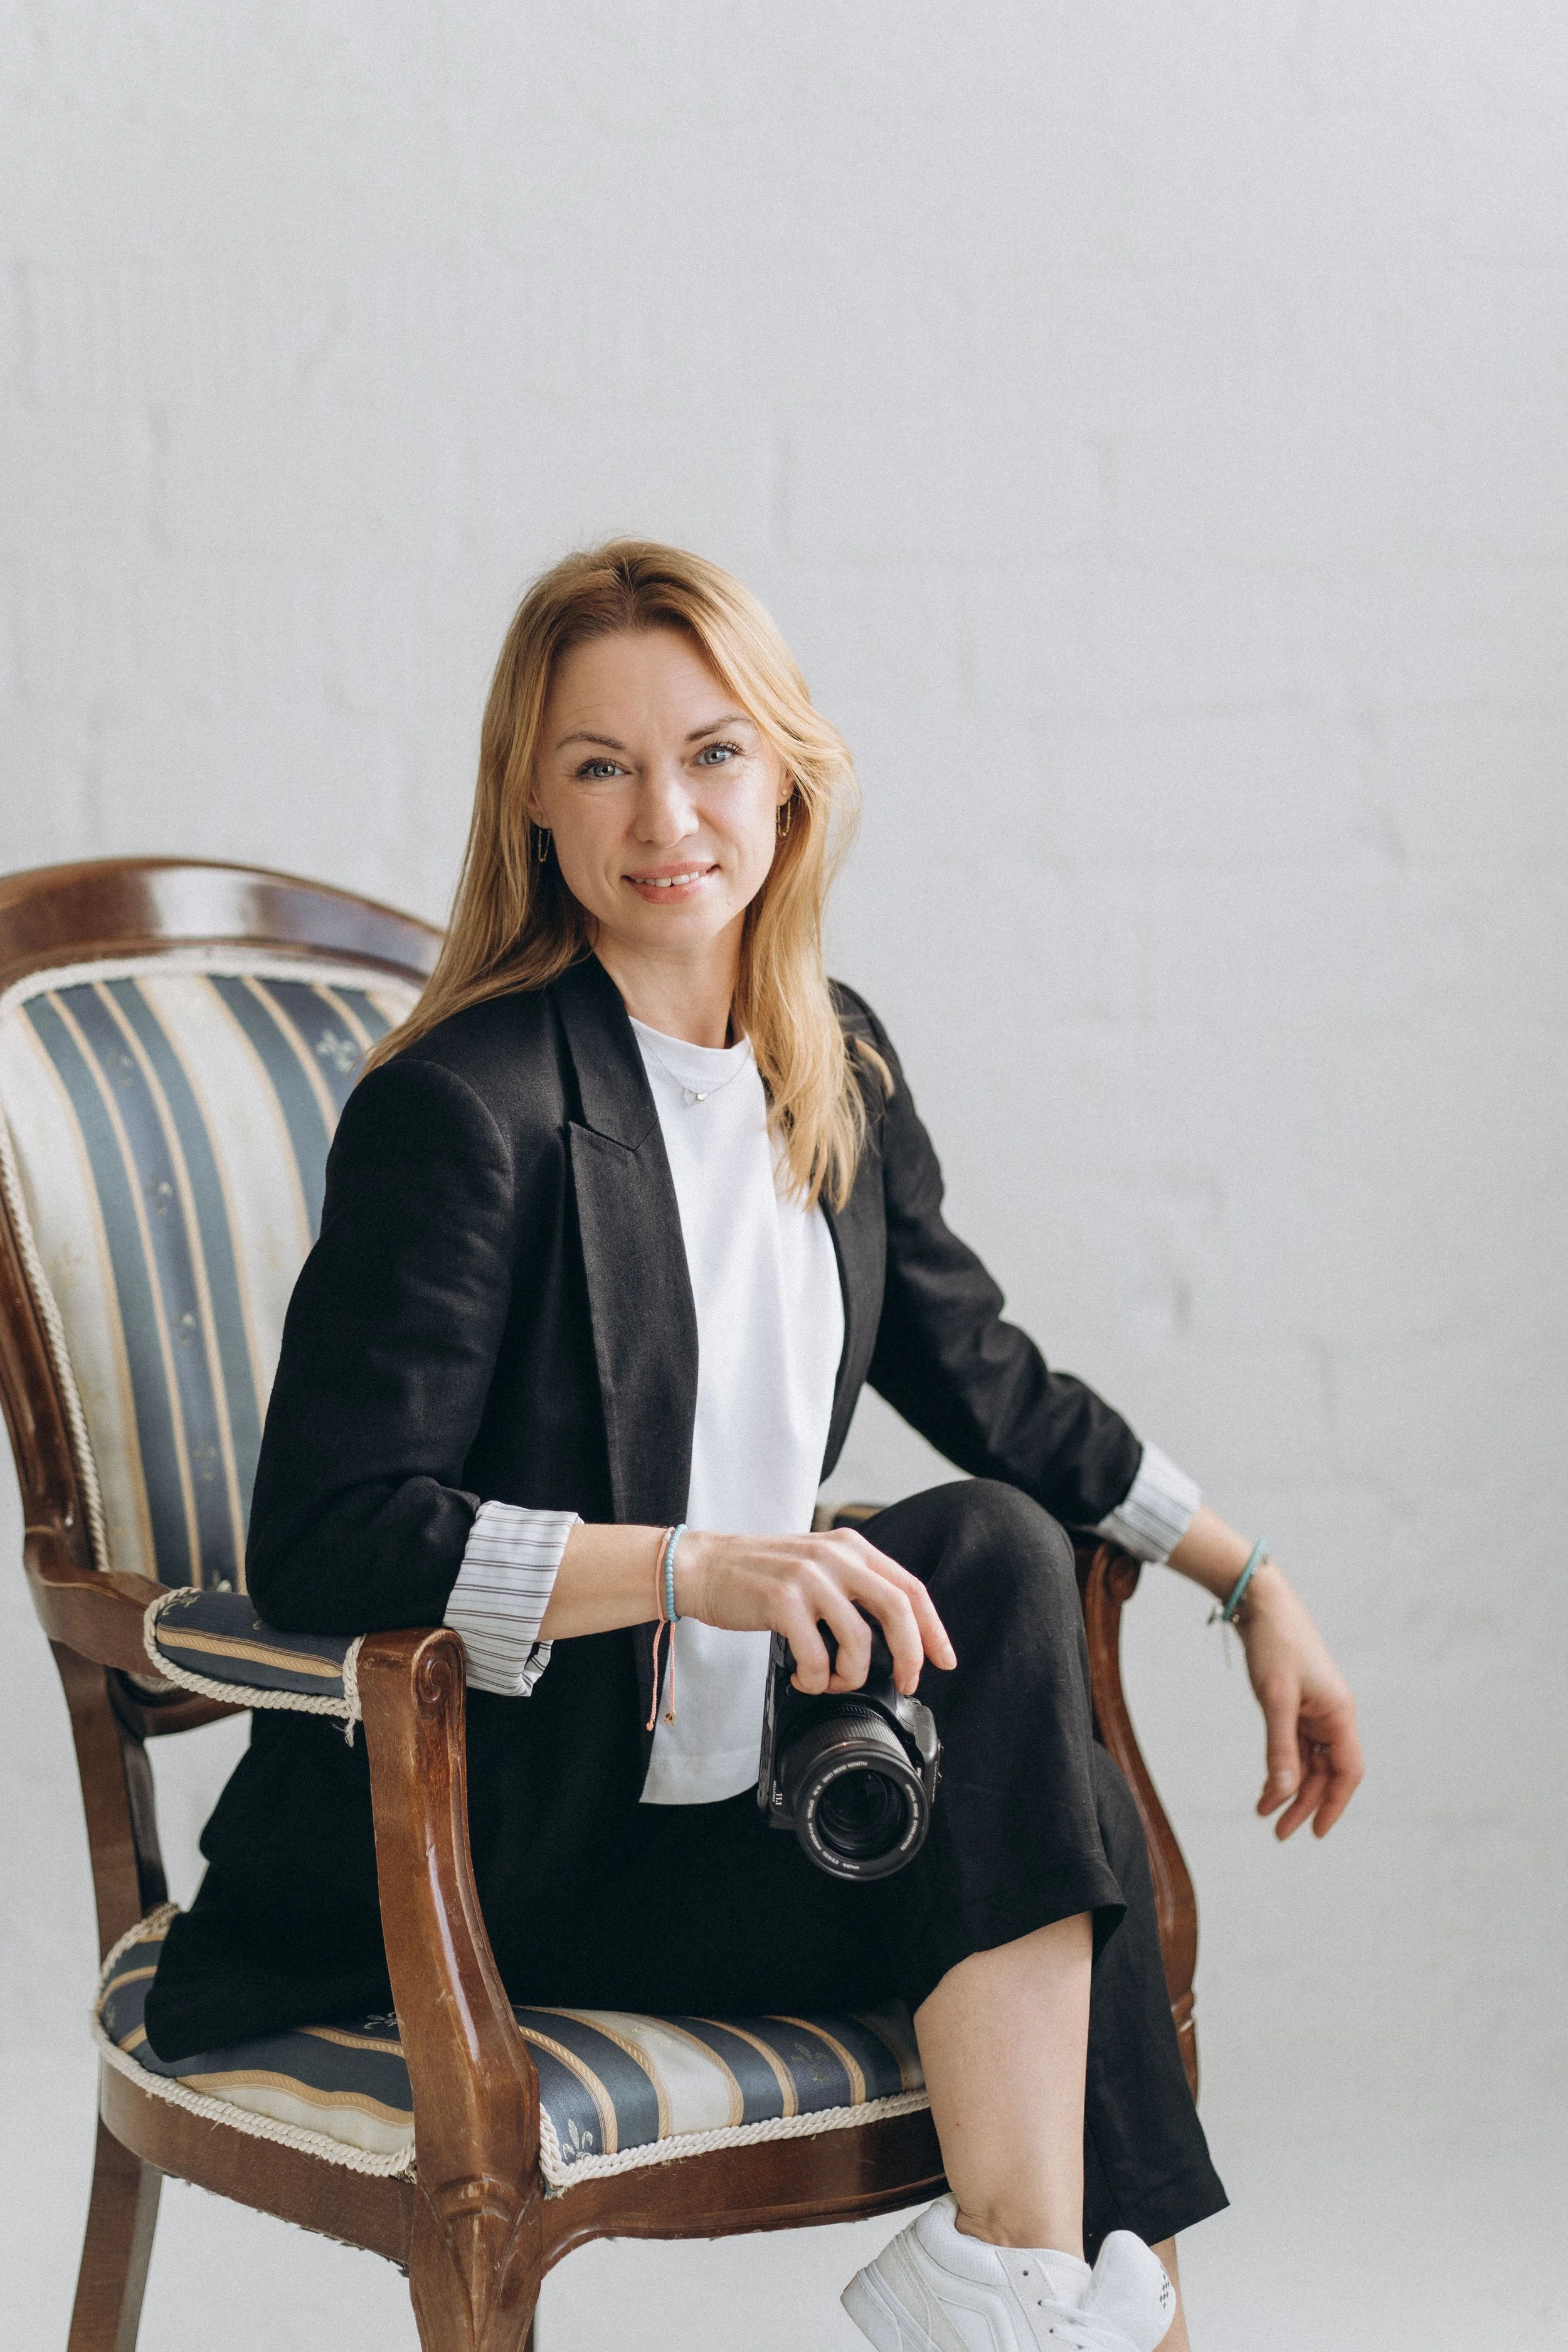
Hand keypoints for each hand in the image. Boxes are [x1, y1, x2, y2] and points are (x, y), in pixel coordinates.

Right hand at [675, 1525, 955, 1697]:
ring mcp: (809, 1578)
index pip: (910, 1587)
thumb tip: (895, 1633)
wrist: (703, 1566)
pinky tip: (802, 1678)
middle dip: (910, 1655)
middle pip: (897, 1609)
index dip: (933, 1629)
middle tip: (906, 1682)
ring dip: (851, 1675)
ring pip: (858, 1640)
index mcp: (850, 1547)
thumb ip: (853, 1585)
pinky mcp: (782, 1601)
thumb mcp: (816, 1565)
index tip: (944, 1661)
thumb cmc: (759, 1574)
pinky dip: (815, 1679)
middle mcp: (835, 1557)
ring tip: (831, 1681)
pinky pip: (816, 1656)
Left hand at [1236, 1562, 1362, 1837]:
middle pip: (1326, 1772)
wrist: (1262, 1605)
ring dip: (1290, 1788)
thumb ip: (1280, 1747)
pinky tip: (1266, 1787)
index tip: (1316, 1831)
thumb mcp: (1275, 1700)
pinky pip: (1294, 1746)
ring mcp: (1315, 1711)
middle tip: (1279, 1833)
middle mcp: (1333, 1716)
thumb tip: (1284, 1791)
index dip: (1335, 1805)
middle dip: (1305, 1803)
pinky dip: (1281, 1766)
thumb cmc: (1275, 1646)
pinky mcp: (1297, 1705)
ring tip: (1265, 1814)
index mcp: (1340, 1714)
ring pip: (1309, 1762)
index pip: (1347, 1772)